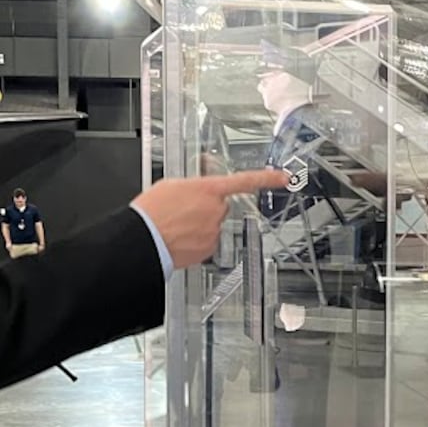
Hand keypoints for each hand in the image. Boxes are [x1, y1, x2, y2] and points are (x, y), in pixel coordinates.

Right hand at [133, 170, 289, 269]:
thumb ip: (193, 183)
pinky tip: (180, 237)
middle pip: (220, 206)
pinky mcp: (209, 249)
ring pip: (213, 224)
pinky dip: (196, 240)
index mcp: (208, 190)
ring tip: (177, 225)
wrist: (143, 239)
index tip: (284, 178)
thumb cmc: (151, 212)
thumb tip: (200, 183)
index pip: (245, 181)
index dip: (267, 178)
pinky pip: (207, 241)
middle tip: (183, 210)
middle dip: (207, 208)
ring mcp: (214, 231)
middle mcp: (215, 210)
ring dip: (199, 224)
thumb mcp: (171, 184)